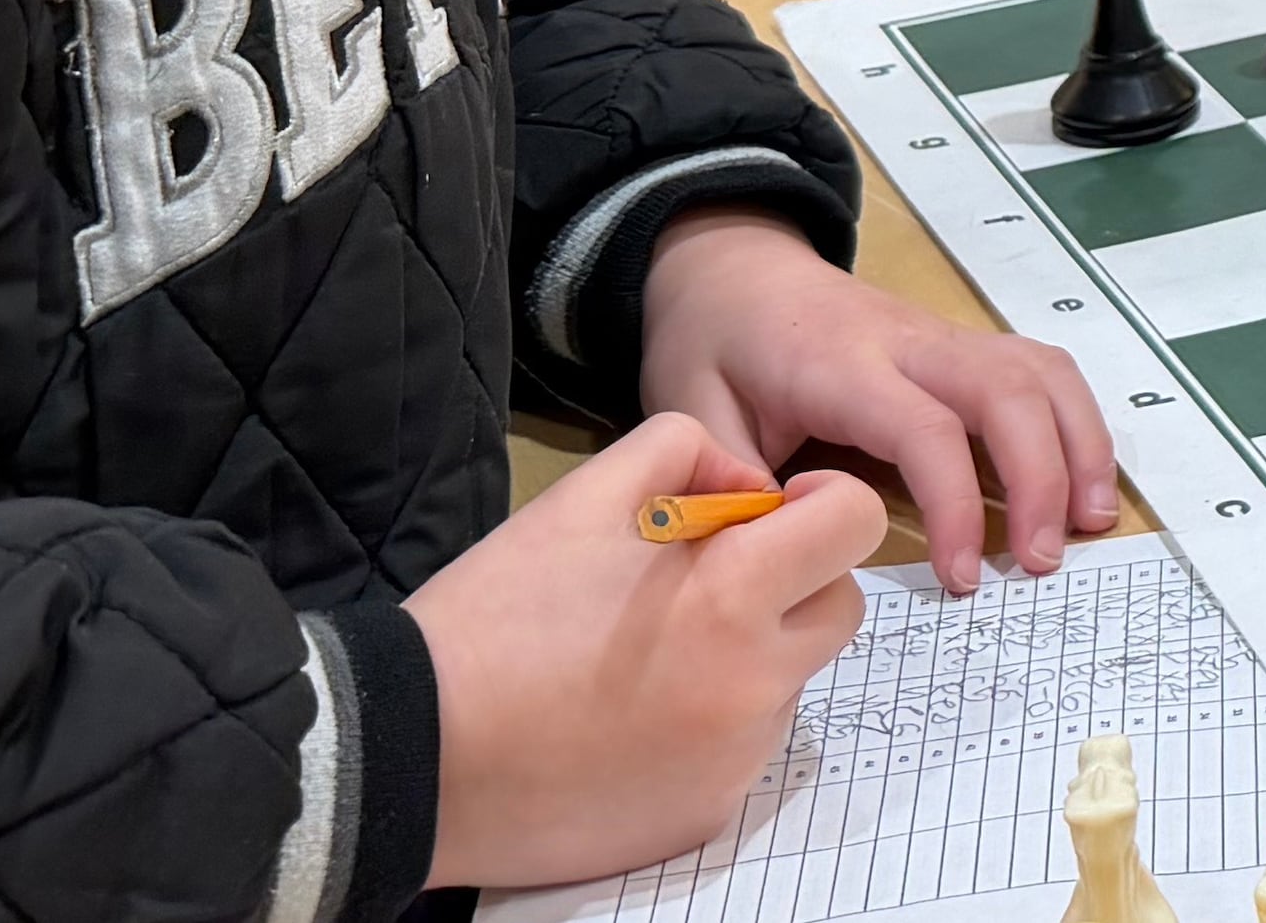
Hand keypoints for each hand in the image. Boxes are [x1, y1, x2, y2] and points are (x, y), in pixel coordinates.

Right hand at [415, 408, 882, 889]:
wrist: (411, 751)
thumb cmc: (496, 616)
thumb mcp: (584, 494)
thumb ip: (686, 452)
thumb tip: (748, 484)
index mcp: (732, 598)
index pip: (854, 523)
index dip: (824, 501)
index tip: (778, 512)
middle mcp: (751, 687)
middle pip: (838, 609)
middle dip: (793, 582)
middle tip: (710, 582)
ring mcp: (732, 761)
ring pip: (787, 682)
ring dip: (747, 656)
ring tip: (646, 656)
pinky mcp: (703, 814)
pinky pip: (738, 750)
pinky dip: (705, 727)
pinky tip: (626, 719)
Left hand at [634, 211, 1116, 593]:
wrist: (731, 269)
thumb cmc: (711, 346)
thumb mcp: (689, 410)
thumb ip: (730, 480)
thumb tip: (780, 552)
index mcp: (841, 363)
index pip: (925, 428)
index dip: (956, 506)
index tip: (962, 578)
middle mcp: (910, 341)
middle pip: (1008, 392)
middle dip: (1042, 477)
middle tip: (1043, 562)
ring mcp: (943, 337)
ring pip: (1040, 373)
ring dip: (1079, 445)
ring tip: (1088, 524)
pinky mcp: (961, 346)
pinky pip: (1038, 370)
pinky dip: (1075, 421)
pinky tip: (1081, 480)